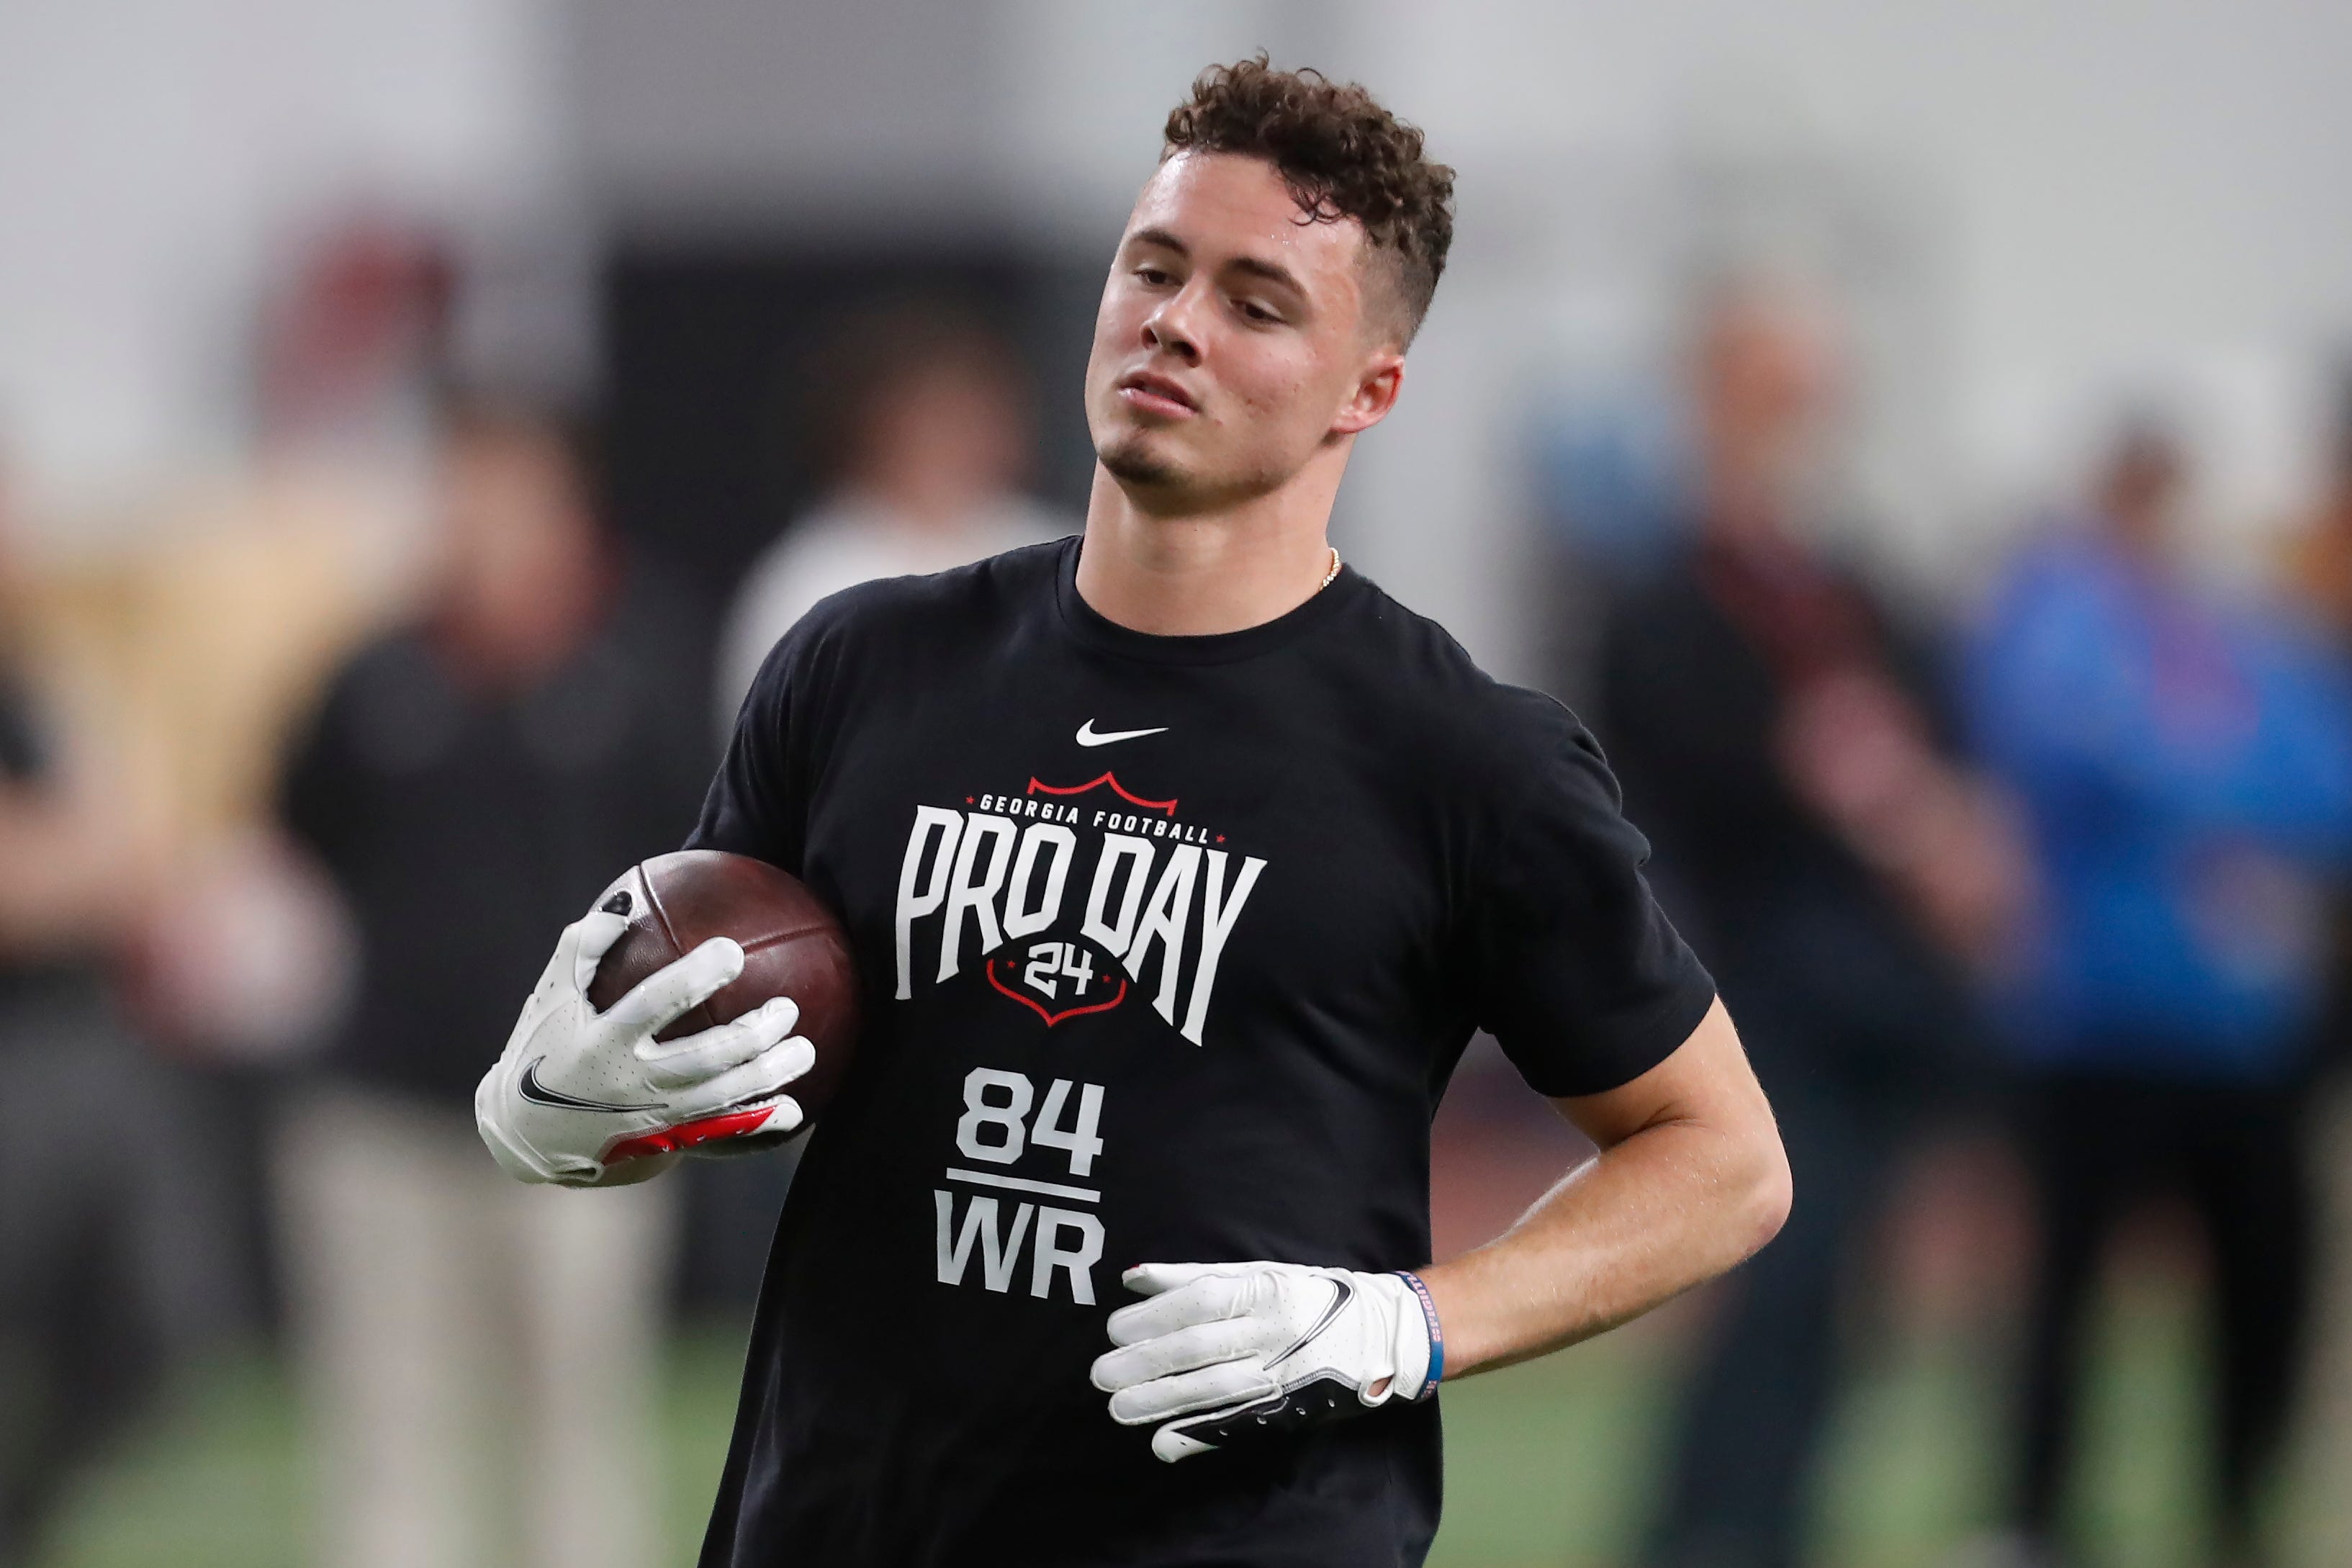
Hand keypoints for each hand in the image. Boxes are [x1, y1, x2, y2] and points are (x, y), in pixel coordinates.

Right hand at [475, 901, 812, 1186]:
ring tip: (806, 1050)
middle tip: (788, 1007)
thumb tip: (626, 901)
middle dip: (751, 1035)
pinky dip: (758, 1125)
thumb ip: (583, 947)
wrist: (529, 1134)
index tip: (732, 951)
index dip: (694, 979)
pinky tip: (794, 1110)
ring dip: (768, 1076)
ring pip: (721, 1099)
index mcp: (601, 1042)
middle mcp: (630, 1084)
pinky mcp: (663, 1142)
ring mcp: (651, 1119)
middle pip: (703, 1060)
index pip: (654, 1005)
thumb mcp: (550, 996)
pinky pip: (719, 1135)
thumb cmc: (543, 1047)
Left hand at [1089, 1261, 1440, 1461]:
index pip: (1198, 1302)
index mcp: (1265, 1289)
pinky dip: (1198, 1434)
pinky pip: (1239, 1424)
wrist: (1386, 1332)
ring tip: (1118, 1409)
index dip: (1152, 1317)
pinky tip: (1163, 1443)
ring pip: (1213, 1389)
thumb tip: (1132, 1276)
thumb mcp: (1260, 1272)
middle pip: (1199, 1348)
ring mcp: (1283, 1374)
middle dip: (1145, 1363)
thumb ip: (1195, 1274)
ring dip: (1160, 1402)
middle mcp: (1274, 1331)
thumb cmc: (1310, 1295)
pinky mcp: (1289, 1409)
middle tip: (1100, 1375)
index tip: (1114, 1331)